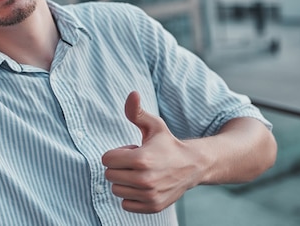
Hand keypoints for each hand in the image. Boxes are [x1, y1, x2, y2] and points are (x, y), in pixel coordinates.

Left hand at [101, 91, 202, 212]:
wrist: (193, 166)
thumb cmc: (168, 143)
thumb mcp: (153, 125)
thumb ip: (137, 111)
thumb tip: (132, 93)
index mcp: (141, 159)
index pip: (106, 160)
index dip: (116, 154)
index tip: (131, 151)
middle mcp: (145, 179)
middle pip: (109, 175)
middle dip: (119, 167)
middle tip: (136, 162)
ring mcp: (149, 195)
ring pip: (116, 190)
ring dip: (125, 181)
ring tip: (141, 173)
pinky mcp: (153, 206)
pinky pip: (126, 204)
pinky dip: (131, 196)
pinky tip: (144, 186)